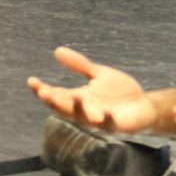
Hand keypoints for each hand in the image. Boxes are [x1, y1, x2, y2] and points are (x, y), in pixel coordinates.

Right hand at [27, 47, 156, 131]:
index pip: (56, 94)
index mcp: (79, 98)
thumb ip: (80, 65)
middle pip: (65, 107)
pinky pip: (109, 123)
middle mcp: (85, 110)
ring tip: (75, 97)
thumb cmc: (120, 93)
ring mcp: (99, 119)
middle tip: (44, 92)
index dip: (43, 89)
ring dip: (78, 109)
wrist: (144, 105)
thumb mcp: (98, 74)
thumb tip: (57, 50)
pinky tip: (103, 113)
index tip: (31, 80)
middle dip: (55, 101)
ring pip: (84, 117)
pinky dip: (106, 119)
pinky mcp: (116, 125)